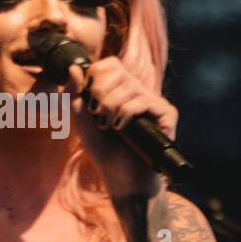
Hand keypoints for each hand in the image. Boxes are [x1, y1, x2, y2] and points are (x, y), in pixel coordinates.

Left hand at [65, 57, 176, 198]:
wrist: (120, 177)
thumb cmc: (103, 149)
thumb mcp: (81, 119)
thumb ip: (74, 94)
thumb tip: (74, 67)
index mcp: (121, 89)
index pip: (110, 64)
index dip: (96, 76)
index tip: (88, 98)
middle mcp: (139, 92)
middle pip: (119, 71)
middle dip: (100, 93)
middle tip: (97, 114)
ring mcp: (154, 102)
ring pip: (129, 86)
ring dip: (110, 107)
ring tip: (107, 125)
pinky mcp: (167, 114)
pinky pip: (143, 101)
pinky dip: (125, 113)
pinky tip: (120, 128)